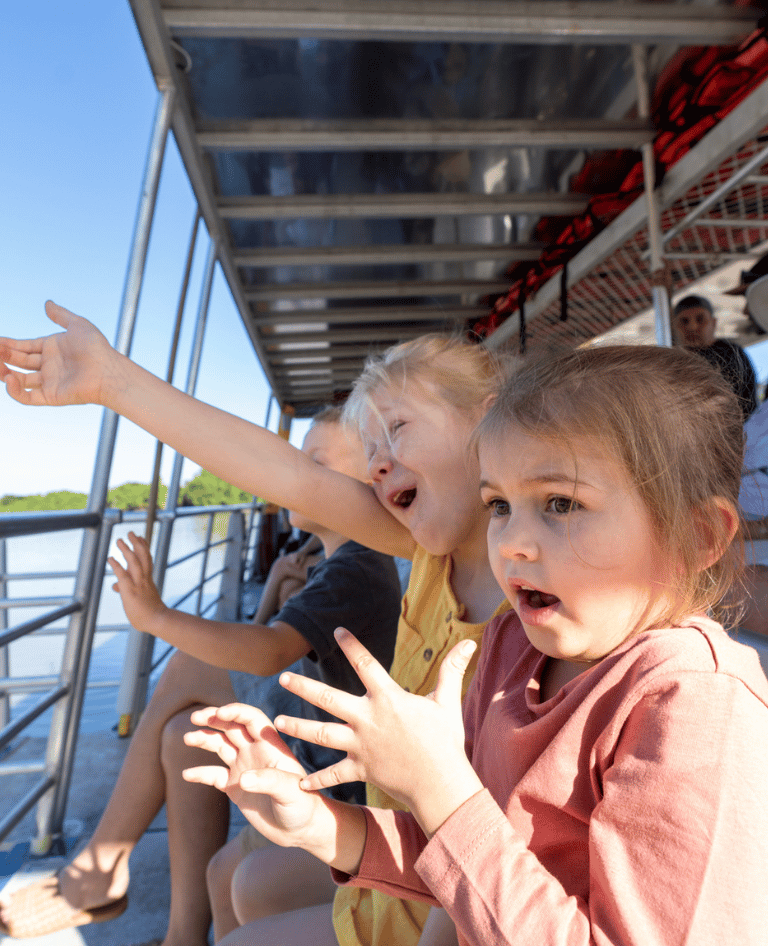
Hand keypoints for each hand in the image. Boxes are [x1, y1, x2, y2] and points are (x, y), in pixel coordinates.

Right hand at [0, 301, 116, 406]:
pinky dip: (15, 391)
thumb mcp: (77, 324)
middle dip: (3, 356)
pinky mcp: (51, 396)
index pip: (24, 346)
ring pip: (19, 379)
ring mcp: (50, 382)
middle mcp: (49, 366)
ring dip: (4, 372)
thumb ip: (61, 315)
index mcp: (53, 348)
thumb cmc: (97, 348)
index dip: (8, 344)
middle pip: (19, 361)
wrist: (108, 371)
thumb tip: (47, 303)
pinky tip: (8, 378)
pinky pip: (27, 397)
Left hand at [108, 532, 167, 635]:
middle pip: (143, 556)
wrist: (157, 620)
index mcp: (148, 579)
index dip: (144, 547)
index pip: (147, 559)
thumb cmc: (148, 613)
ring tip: (120, 540)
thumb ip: (125, 589)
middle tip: (131, 533)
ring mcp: (139, 583)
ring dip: (127, 550)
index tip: (141, 538)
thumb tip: (115, 585)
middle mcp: (145, 578)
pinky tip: (111, 559)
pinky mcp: (131, 591)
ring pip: (134, 562)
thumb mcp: (137, 598)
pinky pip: (123, 575)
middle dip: (137, 543)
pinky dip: (116, 566)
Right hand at [183, 703, 323, 848]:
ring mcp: (244, 768)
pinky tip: (187, 774)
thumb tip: (243, 778)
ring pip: (220, 746)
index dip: (235, 712)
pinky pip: (214, 775)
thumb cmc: (303, 806)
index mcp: (271, 746)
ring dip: (204, 739)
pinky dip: (201, 773)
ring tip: (188, 738)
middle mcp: (256, 752)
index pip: (251, 719)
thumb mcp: (290, 791)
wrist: (301, 830)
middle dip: (214, 719)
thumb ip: (270, 781)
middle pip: (232, 727)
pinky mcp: (235, 788)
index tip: (218, 713)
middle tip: (194, 717)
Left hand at [276, 629, 483, 837]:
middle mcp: (368, 719)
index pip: (365, 664)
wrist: (441, 785)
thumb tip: (469, 642)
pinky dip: (316, 779)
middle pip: (328, 699)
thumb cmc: (446, 742)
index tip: (337, 631)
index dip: (351, 645)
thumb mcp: (447, 702)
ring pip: (322, 735)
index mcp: (388, 699)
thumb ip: (451, 671)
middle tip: (282, 678)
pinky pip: (334, 774)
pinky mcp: (361, 770)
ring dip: (298, 728)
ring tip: (276, 722)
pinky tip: (298, 780)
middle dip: (303, 688)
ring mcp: (361, 746)